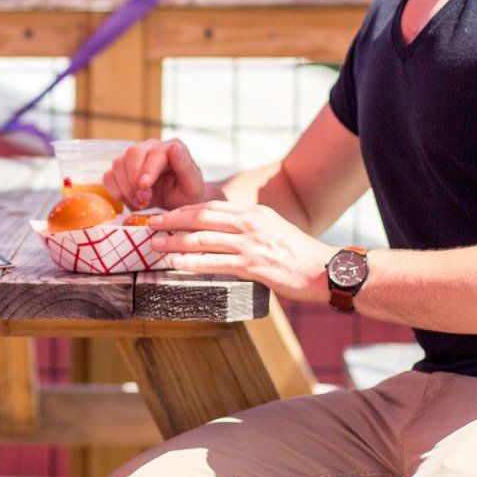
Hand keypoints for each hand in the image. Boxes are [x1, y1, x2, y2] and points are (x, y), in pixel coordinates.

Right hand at [105, 138, 206, 209]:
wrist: (177, 206)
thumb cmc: (187, 195)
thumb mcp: (193, 185)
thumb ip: (185, 166)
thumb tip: (173, 147)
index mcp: (170, 148)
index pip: (154, 153)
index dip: (147, 169)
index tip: (144, 185)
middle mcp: (150, 148)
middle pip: (132, 153)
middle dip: (134, 179)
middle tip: (143, 200)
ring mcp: (133, 159)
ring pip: (118, 164)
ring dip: (126, 188)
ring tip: (141, 202)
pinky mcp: (121, 171)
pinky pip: (109, 177)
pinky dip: (116, 191)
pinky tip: (130, 201)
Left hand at [148, 201, 334, 302]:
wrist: (325, 270)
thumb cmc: (299, 256)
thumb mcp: (273, 231)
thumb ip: (249, 230)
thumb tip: (224, 236)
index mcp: (254, 213)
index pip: (211, 206)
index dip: (184, 210)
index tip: (165, 215)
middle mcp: (250, 223)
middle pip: (201, 217)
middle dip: (172, 220)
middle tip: (150, 224)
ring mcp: (251, 243)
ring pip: (203, 238)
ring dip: (175, 242)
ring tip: (155, 245)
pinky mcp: (253, 265)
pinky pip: (214, 262)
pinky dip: (191, 263)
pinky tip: (175, 264)